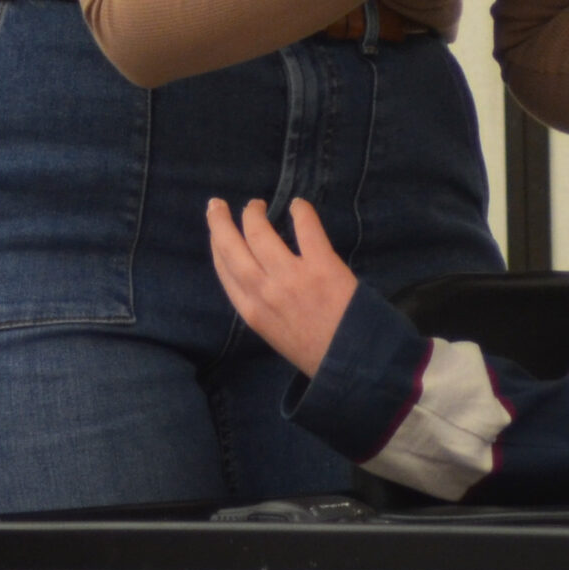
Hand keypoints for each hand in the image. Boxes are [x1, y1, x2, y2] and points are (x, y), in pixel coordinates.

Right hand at [206, 197, 358, 380]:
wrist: (353, 364)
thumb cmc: (314, 351)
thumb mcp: (275, 334)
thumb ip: (262, 306)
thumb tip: (258, 275)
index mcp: (251, 312)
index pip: (224, 270)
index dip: (217, 244)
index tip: (215, 229)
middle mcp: (264, 292)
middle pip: (231, 247)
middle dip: (220, 222)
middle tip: (219, 204)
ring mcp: (291, 278)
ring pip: (260, 234)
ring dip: (254, 214)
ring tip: (256, 204)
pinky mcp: (322, 267)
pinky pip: (306, 229)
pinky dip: (301, 212)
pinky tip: (298, 204)